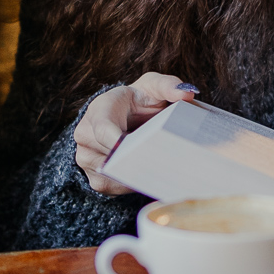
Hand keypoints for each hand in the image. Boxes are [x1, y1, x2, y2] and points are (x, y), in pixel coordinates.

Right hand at [74, 73, 196, 195]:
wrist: (125, 117)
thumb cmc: (140, 100)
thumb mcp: (154, 86)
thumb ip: (169, 86)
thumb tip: (187, 93)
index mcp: (99, 109)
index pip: (103, 129)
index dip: (119, 143)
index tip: (140, 149)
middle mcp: (85, 134)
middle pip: (111, 157)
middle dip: (138, 159)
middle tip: (165, 160)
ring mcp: (87, 159)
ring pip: (114, 175)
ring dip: (138, 173)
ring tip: (159, 164)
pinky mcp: (96, 179)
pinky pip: (117, 187)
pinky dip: (135, 183)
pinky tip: (150, 172)